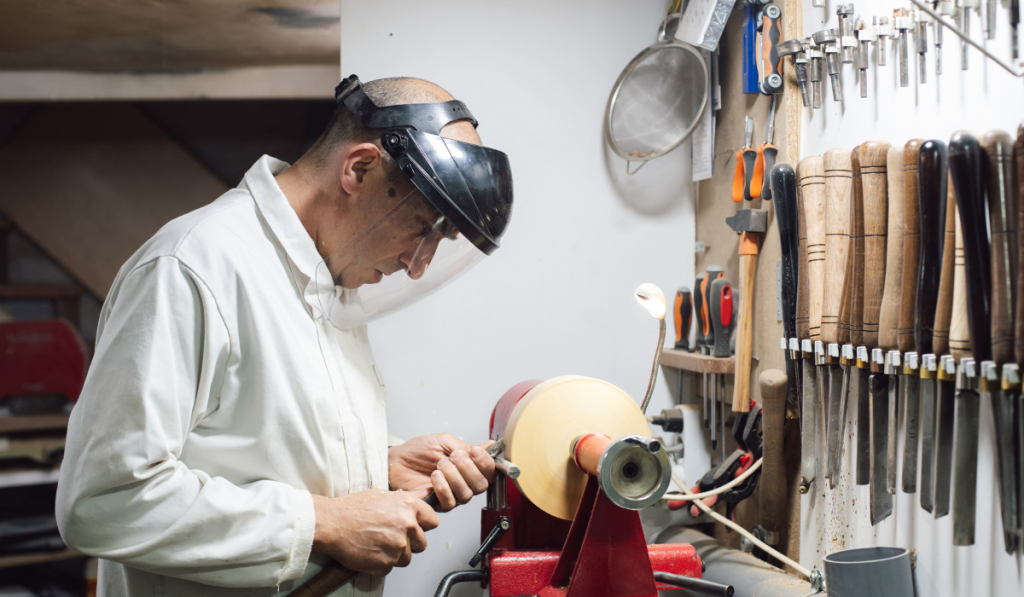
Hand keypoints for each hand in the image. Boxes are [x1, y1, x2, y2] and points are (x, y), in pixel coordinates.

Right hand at [311, 489, 438, 575]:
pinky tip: (370, 551)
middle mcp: (407, 525)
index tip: (416, 528)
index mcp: (409, 506)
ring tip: (378, 543)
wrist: (331, 524)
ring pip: (407, 558)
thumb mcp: (382, 495)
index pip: (433, 521)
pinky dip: (382, 562)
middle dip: (410, 543)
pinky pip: (390, 567)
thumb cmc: (351, 508)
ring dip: (396, 554)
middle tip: (392, 537)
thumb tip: (414, 508)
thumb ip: (402, 503)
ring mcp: (398, 546)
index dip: (424, 525)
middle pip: (422, 543)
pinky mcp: (386, 562)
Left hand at [388, 433, 494, 511]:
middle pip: (481, 485)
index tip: (474, 452)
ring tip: (440, 465)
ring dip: (454, 477)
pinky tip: (434, 477)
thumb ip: (466, 446)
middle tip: (454, 457)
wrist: (396, 461)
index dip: (486, 463)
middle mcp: (464, 482)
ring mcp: (452, 494)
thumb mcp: (444, 442)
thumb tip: (490, 446)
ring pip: (466, 494)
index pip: (490, 471)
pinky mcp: (438, 504)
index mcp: (469, 466)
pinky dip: (443, 488)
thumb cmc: (418, 450)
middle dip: (468, 469)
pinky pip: (450, 502)